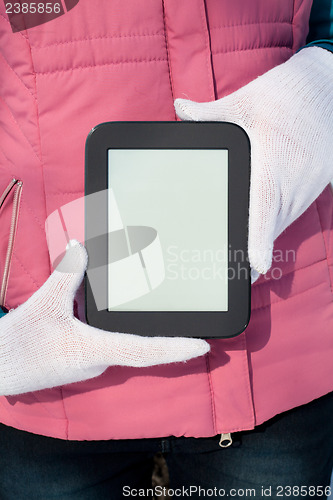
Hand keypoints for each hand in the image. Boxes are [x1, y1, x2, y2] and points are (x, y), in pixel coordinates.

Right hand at [0, 241, 208, 395]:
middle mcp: (97, 361)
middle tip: (186, 315)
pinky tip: (103, 310)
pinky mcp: (81, 360)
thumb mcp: (44, 304)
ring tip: (147, 303)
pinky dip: (112, 325)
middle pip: (139, 344)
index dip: (175, 349)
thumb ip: (66, 275)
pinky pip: (105, 340)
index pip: (144, 351)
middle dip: (161, 333)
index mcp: (93, 350)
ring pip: (120, 340)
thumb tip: (82, 249)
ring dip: (132, 325)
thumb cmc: (18, 345)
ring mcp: (89, 363)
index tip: (202, 347)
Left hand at [175, 47, 332, 276]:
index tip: (256, 265)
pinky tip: (267, 220)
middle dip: (256, 247)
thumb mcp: (243, 100)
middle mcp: (294, 176)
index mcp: (272, 158)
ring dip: (267, 232)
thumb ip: (210, 113)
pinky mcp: (319, 180)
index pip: (264, 205)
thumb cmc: (283, 93)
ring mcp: (310, 181)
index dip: (260, 238)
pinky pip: (296, 208)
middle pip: (272, 222)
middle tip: (238, 271)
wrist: (325, 86)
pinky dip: (280, 218)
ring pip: (285, 219)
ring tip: (248, 251)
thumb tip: (179, 108)